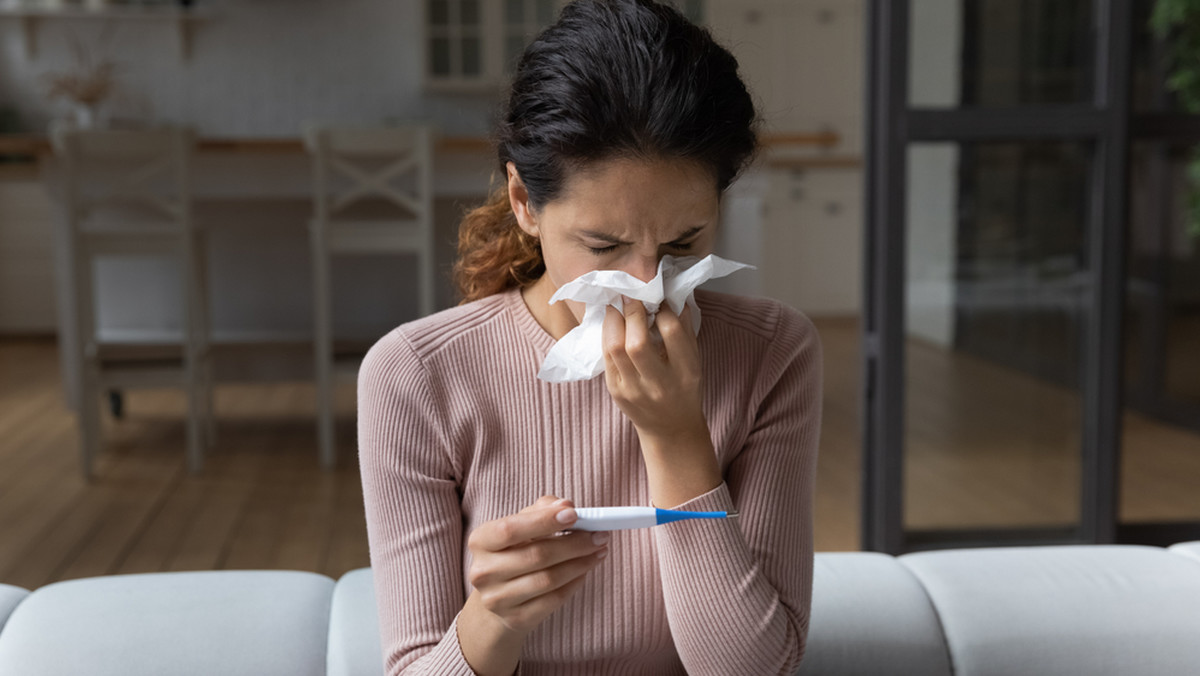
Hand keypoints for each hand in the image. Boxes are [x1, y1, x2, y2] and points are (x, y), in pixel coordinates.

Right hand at [465, 495, 608, 636]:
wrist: (498, 597)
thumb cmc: (514, 551)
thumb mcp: (521, 525)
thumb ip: (541, 510)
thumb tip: (565, 505)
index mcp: (480, 541)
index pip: (511, 529)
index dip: (544, 520)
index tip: (574, 513)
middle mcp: (483, 572)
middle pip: (537, 555)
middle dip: (574, 543)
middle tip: (599, 535)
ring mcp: (497, 599)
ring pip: (549, 579)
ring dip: (581, 563)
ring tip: (598, 551)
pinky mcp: (516, 618)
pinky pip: (554, 599)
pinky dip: (575, 582)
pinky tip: (585, 570)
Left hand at [602, 300, 706, 440]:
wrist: (670, 428)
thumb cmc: (685, 388)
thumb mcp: (695, 360)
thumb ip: (685, 329)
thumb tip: (674, 294)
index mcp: (685, 372)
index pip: (671, 332)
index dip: (663, 310)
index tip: (659, 299)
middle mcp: (659, 384)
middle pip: (637, 342)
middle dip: (632, 312)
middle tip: (631, 295)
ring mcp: (633, 390)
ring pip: (615, 348)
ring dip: (613, 320)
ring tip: (617, 304)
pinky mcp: (615, 392)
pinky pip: (606, 357)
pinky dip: (607, 335)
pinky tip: (612, 323)